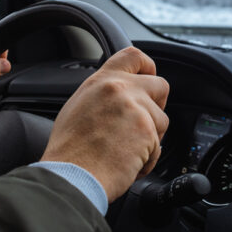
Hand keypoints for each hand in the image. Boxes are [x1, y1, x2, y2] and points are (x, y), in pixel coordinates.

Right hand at [40, 47, 169, 202]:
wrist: (71, 175)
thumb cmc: (69, 150)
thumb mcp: (79, 106)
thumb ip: (103, 95)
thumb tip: (120, 97)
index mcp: (102, 81)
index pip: (135, 56)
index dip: (148, 67)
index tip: (149, 78)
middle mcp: (120, 89)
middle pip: (160, 86)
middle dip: (156, 106)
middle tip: (141, 123)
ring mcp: (136, 109)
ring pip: (162, 120)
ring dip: (150, 138)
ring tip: (125, 151)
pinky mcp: (147, 132)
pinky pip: (158, 148)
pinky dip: (146, 161)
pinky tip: (126, 165)